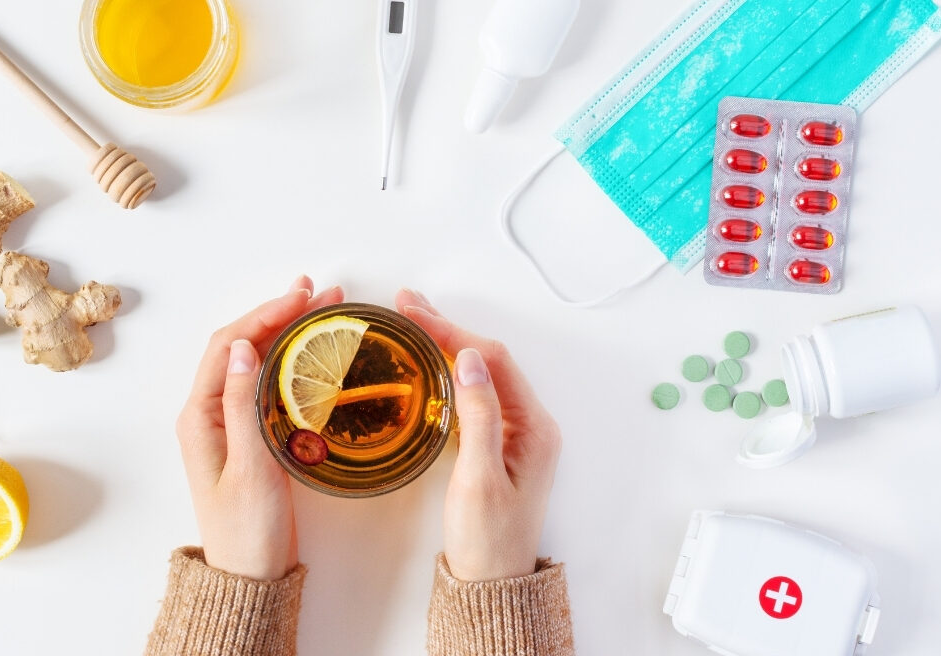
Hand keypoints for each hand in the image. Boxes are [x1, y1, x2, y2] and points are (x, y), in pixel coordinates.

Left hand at [176, 276, 342, 579]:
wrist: (250, 575)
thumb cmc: (247, 529)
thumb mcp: (250, 467)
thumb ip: (244, 406)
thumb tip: (248, 348)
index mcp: (200, 415)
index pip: (230, 346)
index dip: (265, 314)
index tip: (301, 297)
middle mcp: (209, 412)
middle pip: (242, 346)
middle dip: (279, 314)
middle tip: (321, 294)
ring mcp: (229, 422)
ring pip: (256, 361)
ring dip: (286, 332)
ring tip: (322, 310)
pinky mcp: (249, 435)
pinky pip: (267, 384)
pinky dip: (290, 360)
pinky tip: (312, 352)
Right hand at [396, 290, 561, 580]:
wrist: (491, 583)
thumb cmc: (487, 539)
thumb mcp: (479, 478)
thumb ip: (478, 416)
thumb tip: (470, 359)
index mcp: (534, 428)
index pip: (492, 360)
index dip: (452, 331)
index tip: (414, 313)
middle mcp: (530, 424)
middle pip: (489, 360)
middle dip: (448, 328)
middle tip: (407, 303)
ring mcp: (515, 433)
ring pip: (480, 374)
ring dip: (448, 344)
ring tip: (413, 320)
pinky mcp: (498, 444)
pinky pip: (475, 395)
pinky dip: (448, 372)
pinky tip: (428, 362)